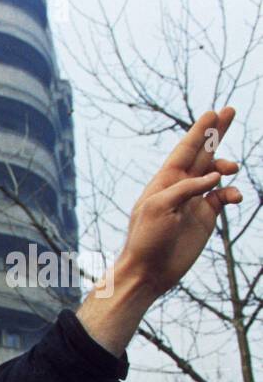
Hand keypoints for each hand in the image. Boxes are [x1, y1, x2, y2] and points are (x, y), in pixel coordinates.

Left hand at [115, 107, 241, 298]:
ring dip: (225, 165)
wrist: (149, 271)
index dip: (199, 131)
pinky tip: (234, 197)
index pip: (185, 150)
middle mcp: (181, 187)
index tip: (212, 112)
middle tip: (229, 110)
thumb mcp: (158, 208)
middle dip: (216, 133)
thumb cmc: (146, 239)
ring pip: (216, 173)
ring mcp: (195, 201)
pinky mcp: (206, 216)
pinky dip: (232, 192)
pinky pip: (224, 196)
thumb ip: (186, 188)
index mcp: (165, 181)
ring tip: (231, 169)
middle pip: (203, 153)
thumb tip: (216, 177)